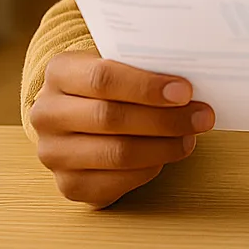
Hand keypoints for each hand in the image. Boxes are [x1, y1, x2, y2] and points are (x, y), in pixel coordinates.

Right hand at [29, 51, 214, 207]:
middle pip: (110, 118)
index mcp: (59, 72)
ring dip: (163, 147)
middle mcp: (47, 113)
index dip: (147, 87)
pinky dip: (148, 169)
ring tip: (190, 137)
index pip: (102, 77)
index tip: (185, 91)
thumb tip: (190, 84)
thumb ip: (146, 66)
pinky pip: (116, 182)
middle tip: (202, 116)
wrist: (82, 114)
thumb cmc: (114, 85)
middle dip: (164, 119)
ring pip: (116, 153)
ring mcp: (53, 153)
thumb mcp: (122, 63)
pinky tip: (166, 155)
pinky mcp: (69, 184)